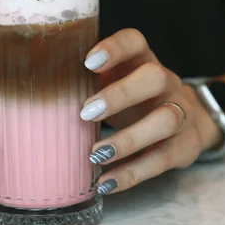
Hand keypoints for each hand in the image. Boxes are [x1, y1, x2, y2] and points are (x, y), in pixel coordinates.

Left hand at [81, 29, 222, 194]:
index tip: (88, 62)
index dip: (115, 48)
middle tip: (85, 113)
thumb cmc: (132, 98)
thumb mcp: (115, 82)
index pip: (135, 42)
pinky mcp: (183, 146)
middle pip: (154, 78)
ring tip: (95, 154)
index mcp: (142, 60)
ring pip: (165, 120)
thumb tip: (37, 93)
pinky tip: (106, 183)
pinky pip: (161, 160)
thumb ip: (87, 82)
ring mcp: (180, 113)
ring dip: (128, 139)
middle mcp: (165, 82)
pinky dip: (132, 173)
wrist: (187, 121)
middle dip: (120, 95)